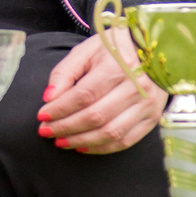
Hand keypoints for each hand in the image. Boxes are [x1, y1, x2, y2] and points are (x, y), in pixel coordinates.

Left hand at [35, 28, 165, 152]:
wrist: (153, 49)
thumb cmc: (114, 48)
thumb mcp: (86, 50)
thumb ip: (65, 72)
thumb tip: (49, 97)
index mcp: (118, 66)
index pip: (84, 95)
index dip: (60, 109)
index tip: (42, 116)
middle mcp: (136, 87)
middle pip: (95, 116)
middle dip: (66, 127)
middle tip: (46, 131)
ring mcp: (147, 104)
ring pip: (110, 133)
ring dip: (81, 141)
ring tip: (61, 141)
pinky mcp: (152, 118)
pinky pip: (125, 141)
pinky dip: (102, 148)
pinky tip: (83, 146)